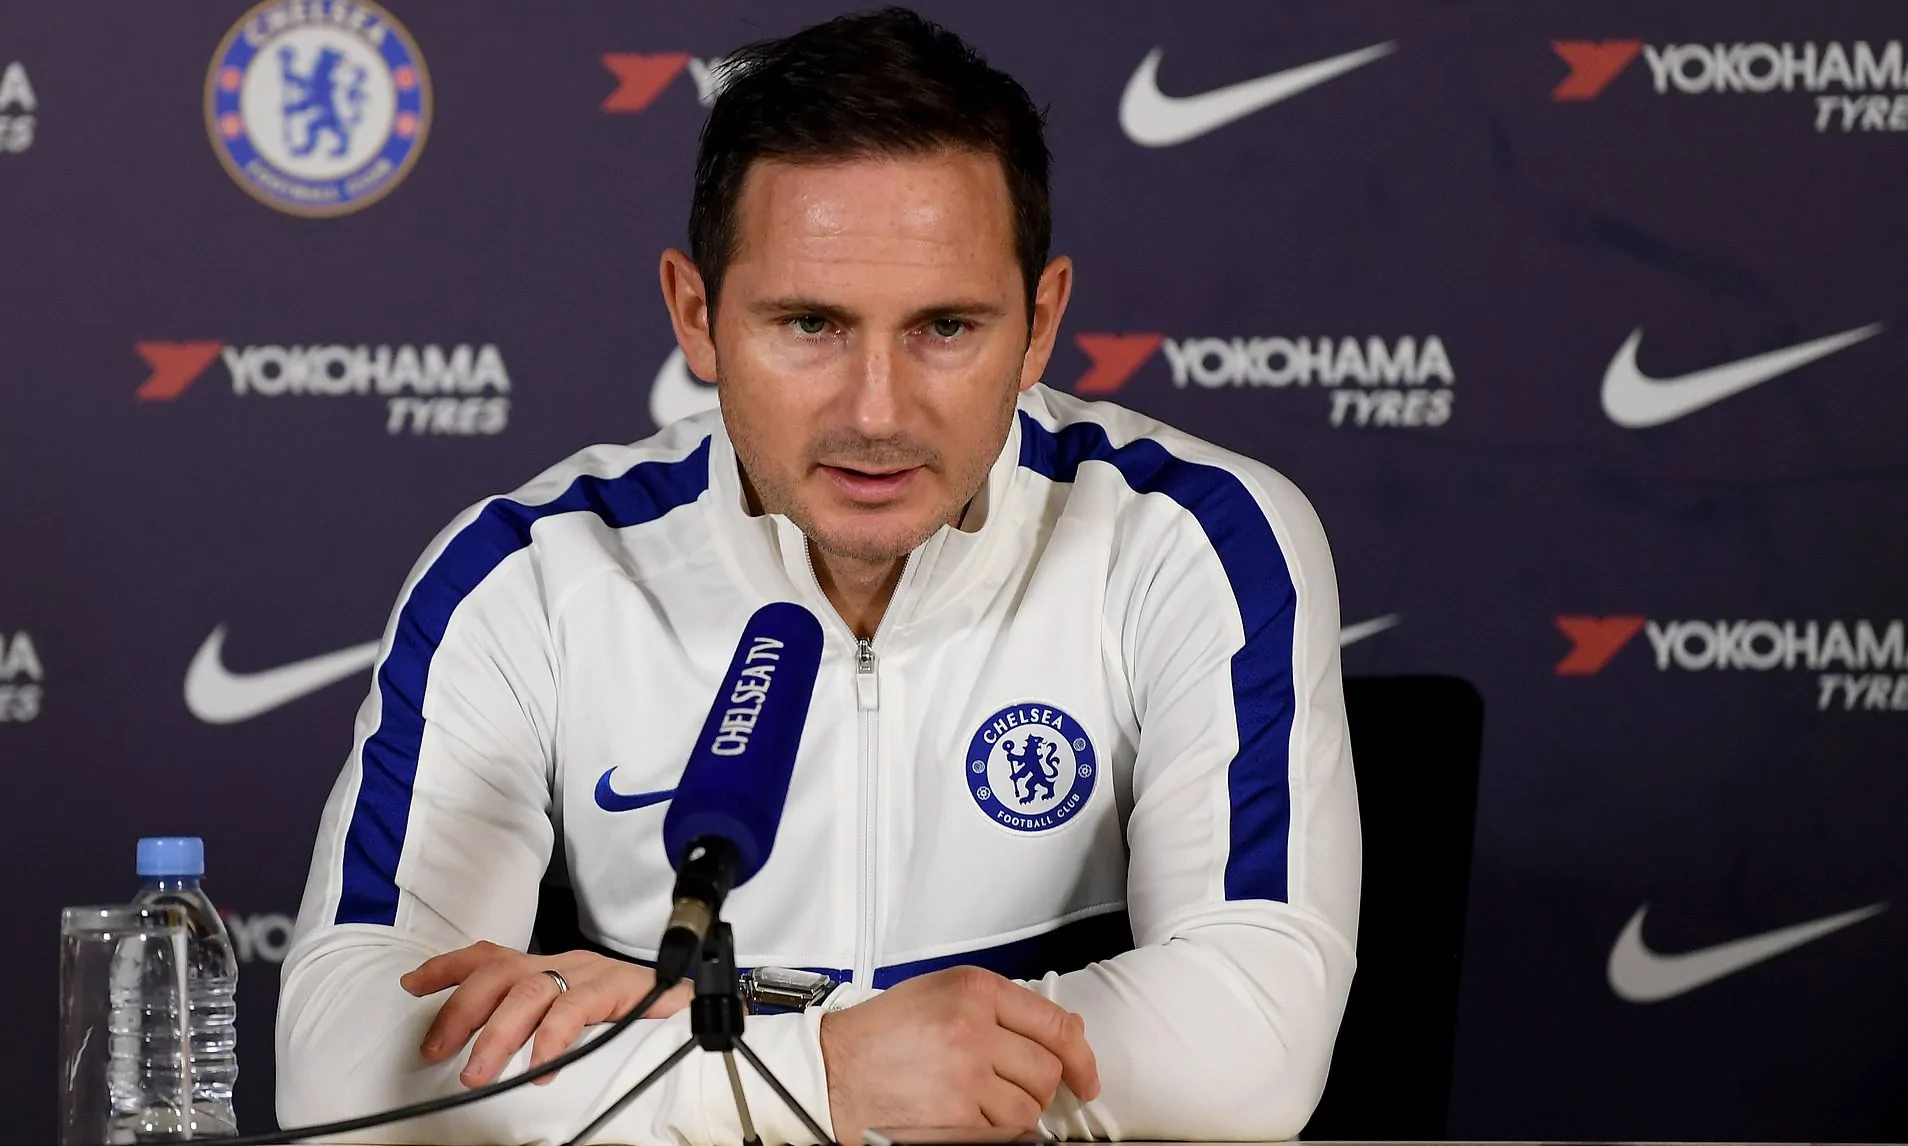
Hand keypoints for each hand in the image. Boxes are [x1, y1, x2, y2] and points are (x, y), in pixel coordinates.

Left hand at [400, 941, 692, 1087]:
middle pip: (499, 972)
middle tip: (437, 1052)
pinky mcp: (619, 988)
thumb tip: (479, 1049)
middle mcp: (563, 962)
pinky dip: (552, 1040)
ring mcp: (590, 973)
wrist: (692, 998)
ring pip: (531, 992)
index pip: (489, 955)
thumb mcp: (568, 1012)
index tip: (411, 985)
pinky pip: (577, 1010)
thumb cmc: (624, 1012)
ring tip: (478, 1073)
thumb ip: (531, 1022)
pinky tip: (540, 1067)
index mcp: (547, 966)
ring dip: (497, 1034)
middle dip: (461, 1011)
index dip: (447, 966)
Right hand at [818, 966, 1099, 1140]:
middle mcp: (971, 1030)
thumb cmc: (880, 1033)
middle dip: (1037, 1087)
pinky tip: (970, 1118)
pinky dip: (994, 1133)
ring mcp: (963, 1077)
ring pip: (1027, 1109)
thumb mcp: (942, 993)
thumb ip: (1002, 1007)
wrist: (831, 1069)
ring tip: (979, 1102)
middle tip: (1012, 1088)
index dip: (1081, 1057)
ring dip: (1014, 1114)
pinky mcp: (953, 1119)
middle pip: (1045, 1071)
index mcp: (974, 990)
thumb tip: (1065, 1031)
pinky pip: (1001, 1135)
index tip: (1085, 1076)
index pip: (1056, 1024)